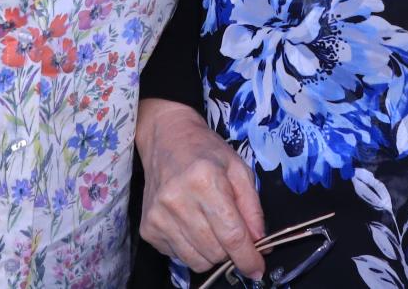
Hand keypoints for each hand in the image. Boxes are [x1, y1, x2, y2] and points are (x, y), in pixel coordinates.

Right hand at [138, 100, 265, 278]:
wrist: (166, 139)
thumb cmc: (206, 152)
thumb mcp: (239, 169)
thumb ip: (252, 206)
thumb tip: (260, 241)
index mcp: (204, 181)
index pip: (231, 234)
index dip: (248, 257)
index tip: (257, 268)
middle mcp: (177, 200)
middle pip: (214, 251)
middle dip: (230, 251)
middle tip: (232, 233)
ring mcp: (158, 216)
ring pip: (196, 261)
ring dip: (211, 253)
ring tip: (211, 227)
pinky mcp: (148, 228)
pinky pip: (178, 256)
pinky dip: (192, 249)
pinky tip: (191, 224)